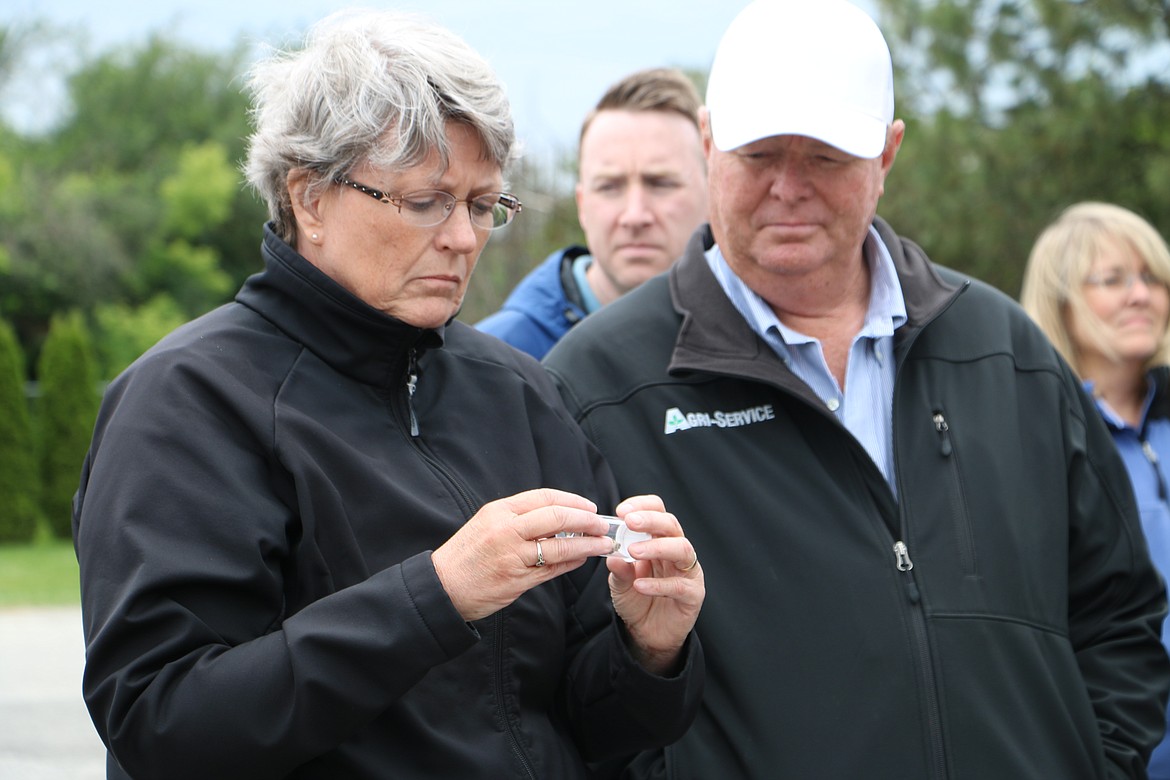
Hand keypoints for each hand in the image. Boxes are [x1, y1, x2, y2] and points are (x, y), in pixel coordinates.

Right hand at [431, 488, 614, 620]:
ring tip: (602, 544)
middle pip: (557, 517)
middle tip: (602, 525)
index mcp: (500, 511)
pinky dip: (571, 563)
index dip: (573, 501)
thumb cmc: (467, 554)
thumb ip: (519, 518)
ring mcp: (512, 556)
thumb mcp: (487, 524)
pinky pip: (552, 569)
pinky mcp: (517, 580)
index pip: (544, 497)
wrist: (443, 586)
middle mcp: (506, 530)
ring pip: (560, 546)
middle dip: (586, 520)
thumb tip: (558, 516)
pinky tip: (582, 560)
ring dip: (587, 544)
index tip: (590, 507)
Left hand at [606, 495, 703, 674]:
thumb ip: (619, 569)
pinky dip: (658, 584)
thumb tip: (612, 555)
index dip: (642, 506)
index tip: (622, 511)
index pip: (658, 511)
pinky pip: (679, 585)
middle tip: (629, 522)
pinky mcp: (693, 594)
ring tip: (633, 552)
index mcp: (659, 539)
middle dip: (650, 520)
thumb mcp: (620, 583)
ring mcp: (688, 571)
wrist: (647, 633)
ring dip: (656, 547)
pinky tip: (639, 585)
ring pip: (682, 548)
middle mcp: (676, 550)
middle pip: (671, 525)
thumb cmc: (636, 599)